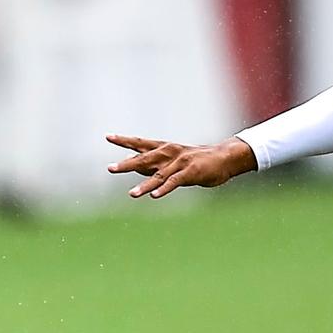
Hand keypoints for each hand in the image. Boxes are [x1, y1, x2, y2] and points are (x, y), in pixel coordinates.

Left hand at [106, 134, 256, 198]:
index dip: (124, 140)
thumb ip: (153, 164)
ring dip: (144, 185)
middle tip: (110, 168)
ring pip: (158, 175)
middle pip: (144, 158)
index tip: (108, 136)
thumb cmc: (197, 160)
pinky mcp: (190, 173)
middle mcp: (169, 153)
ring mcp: (180, 163)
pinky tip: (154, 196)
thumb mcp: (172, 160)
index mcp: (165, 148)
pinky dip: (164, 189)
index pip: (141, 143)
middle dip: (127, 164)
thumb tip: (132, 166)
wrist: (224, 158)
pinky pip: (175, 182)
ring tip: (132, 194)